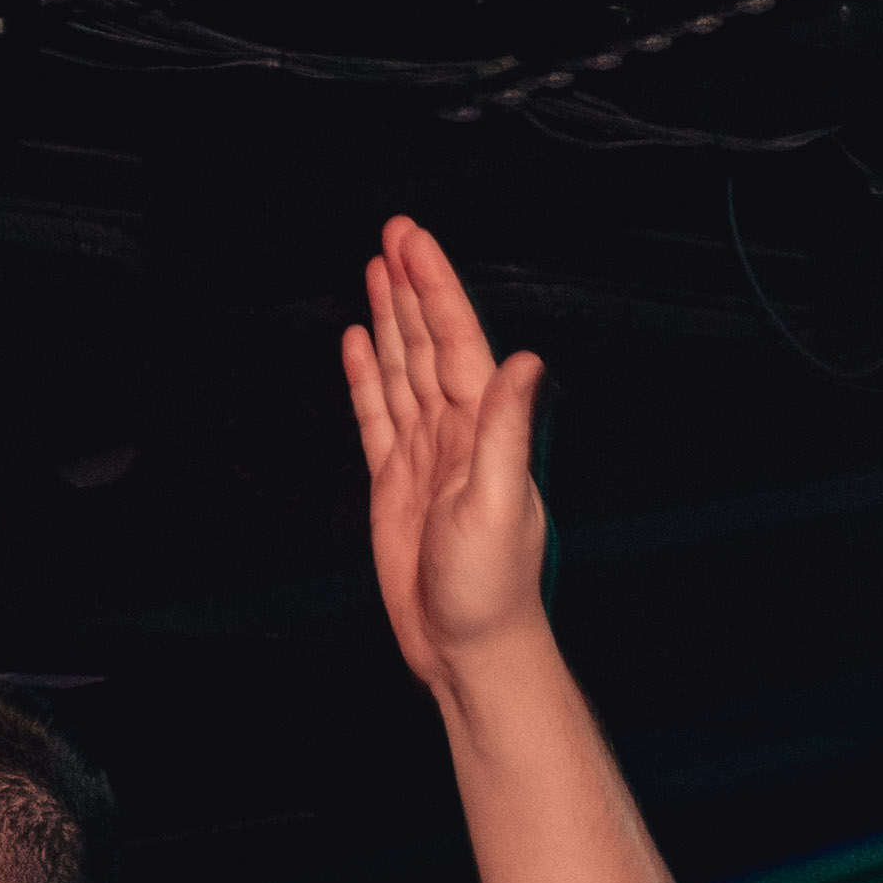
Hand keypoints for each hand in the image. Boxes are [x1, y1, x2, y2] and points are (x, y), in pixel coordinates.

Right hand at [345, 218, 553, 690]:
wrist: (468, 647)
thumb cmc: (492, 588)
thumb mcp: (499, 503)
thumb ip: (506, 429)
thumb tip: (523, 362)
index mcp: (481, 429)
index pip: (455, 341)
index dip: (435, 288)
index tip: (414, 242)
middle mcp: (454, 433)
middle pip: (427, 343)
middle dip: (411, 288)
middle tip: (393, 234)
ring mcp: (423, 455)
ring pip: (401, 371)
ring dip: (390, 321)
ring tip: (376, 272)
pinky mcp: (395, 483)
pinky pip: (377, 416)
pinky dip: (367, 378)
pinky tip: (358, 346)